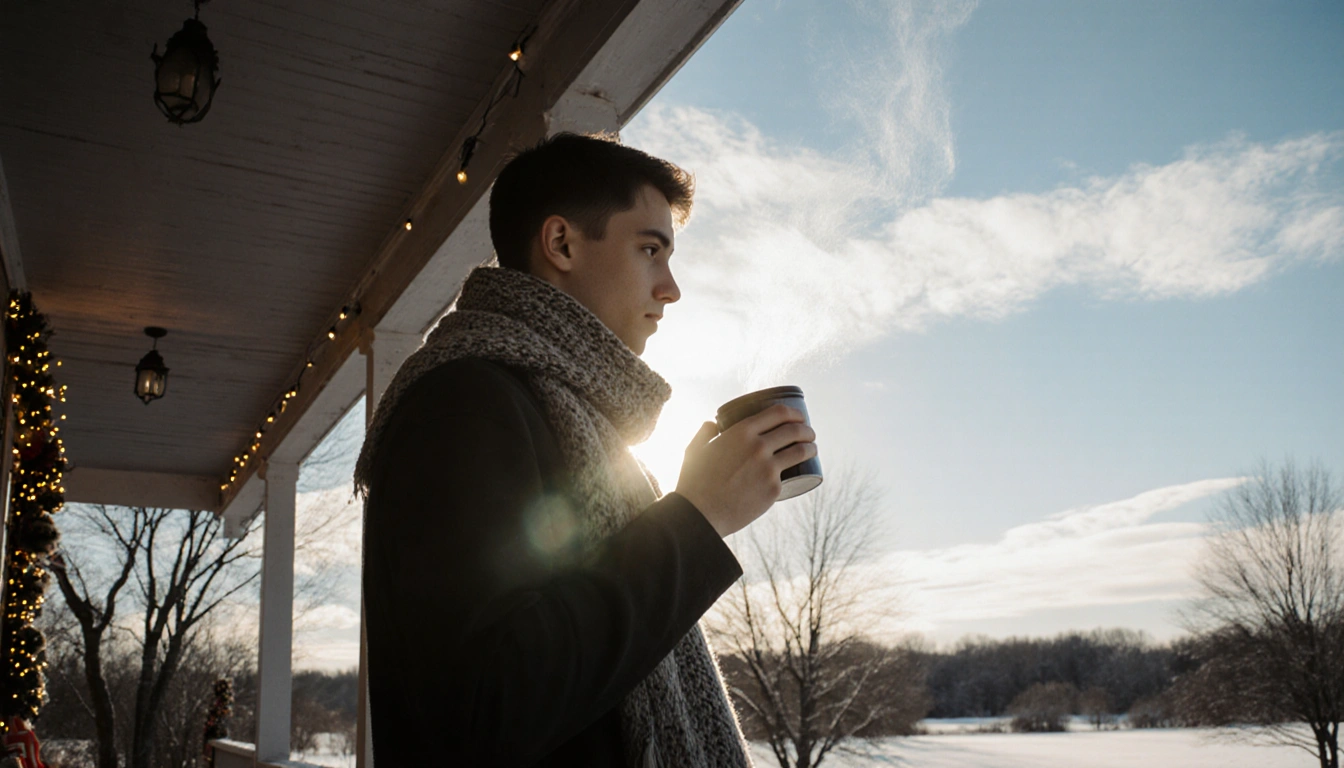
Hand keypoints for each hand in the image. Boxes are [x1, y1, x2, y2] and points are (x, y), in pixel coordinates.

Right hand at [675, 404, 817, 537]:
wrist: (700, 515)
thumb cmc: (694, 483)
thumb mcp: (694, 451)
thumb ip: (704, 434)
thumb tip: (712, 424)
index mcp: (741, 432)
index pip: (778, 413)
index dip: (794, 413)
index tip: (799, 418)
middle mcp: (758, 446)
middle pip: (794, 430)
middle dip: (806, 430)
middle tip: (808, 434)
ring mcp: (768, 468)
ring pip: (800, 451)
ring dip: (812, 446)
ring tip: (812, 448)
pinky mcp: (773, 489)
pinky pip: (790, 476)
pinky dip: (799, 471)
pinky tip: (802, 471)